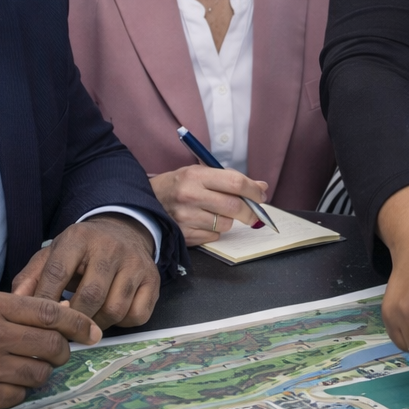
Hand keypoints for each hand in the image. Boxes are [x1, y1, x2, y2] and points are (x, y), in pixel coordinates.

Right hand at [0, 292, 99, 408]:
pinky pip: (16, 397)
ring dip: (42, 372)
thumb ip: (9, 306)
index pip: (51, 313)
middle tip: (60, 352)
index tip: (92, 330)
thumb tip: (55, 312)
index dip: (79, 322)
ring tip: (30, 367)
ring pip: (39, 375)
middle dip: (64, 350)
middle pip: (52, 346)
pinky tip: (8, 384)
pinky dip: (19, 392)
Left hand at [11, 216, 159, 328]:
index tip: (38, 322)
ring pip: (115, 309)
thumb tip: (14, 303)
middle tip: (63, 332)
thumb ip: (30, 277)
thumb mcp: (52, 255)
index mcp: (79, 238)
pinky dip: (122, 323)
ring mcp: (136, 263)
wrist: (123, 232)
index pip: (58, 273)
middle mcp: (111, 247)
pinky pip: (137, 315)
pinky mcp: (153, 279)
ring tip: (86, 323)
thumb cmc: (81, 252)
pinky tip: (110, 315)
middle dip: (73, 320)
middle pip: (90, 296)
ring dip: (97, 324)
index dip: (45, 302)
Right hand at [150, 165, 268, 244]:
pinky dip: (215, 230)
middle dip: (250, 211)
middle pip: (234, 207)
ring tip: (216, 212)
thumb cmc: (179, 185)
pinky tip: (203, 221)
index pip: (235, 182)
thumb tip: (261, 188)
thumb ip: (231, 178)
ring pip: (226, 224)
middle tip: (254, 212)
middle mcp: (190, 196)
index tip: (261, 195)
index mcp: (196, 176)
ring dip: (228, 220)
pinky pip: (213, 236)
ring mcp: (186, 217)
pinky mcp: (184, 234)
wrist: (147, 201)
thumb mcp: (200, 173)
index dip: (254, 190)